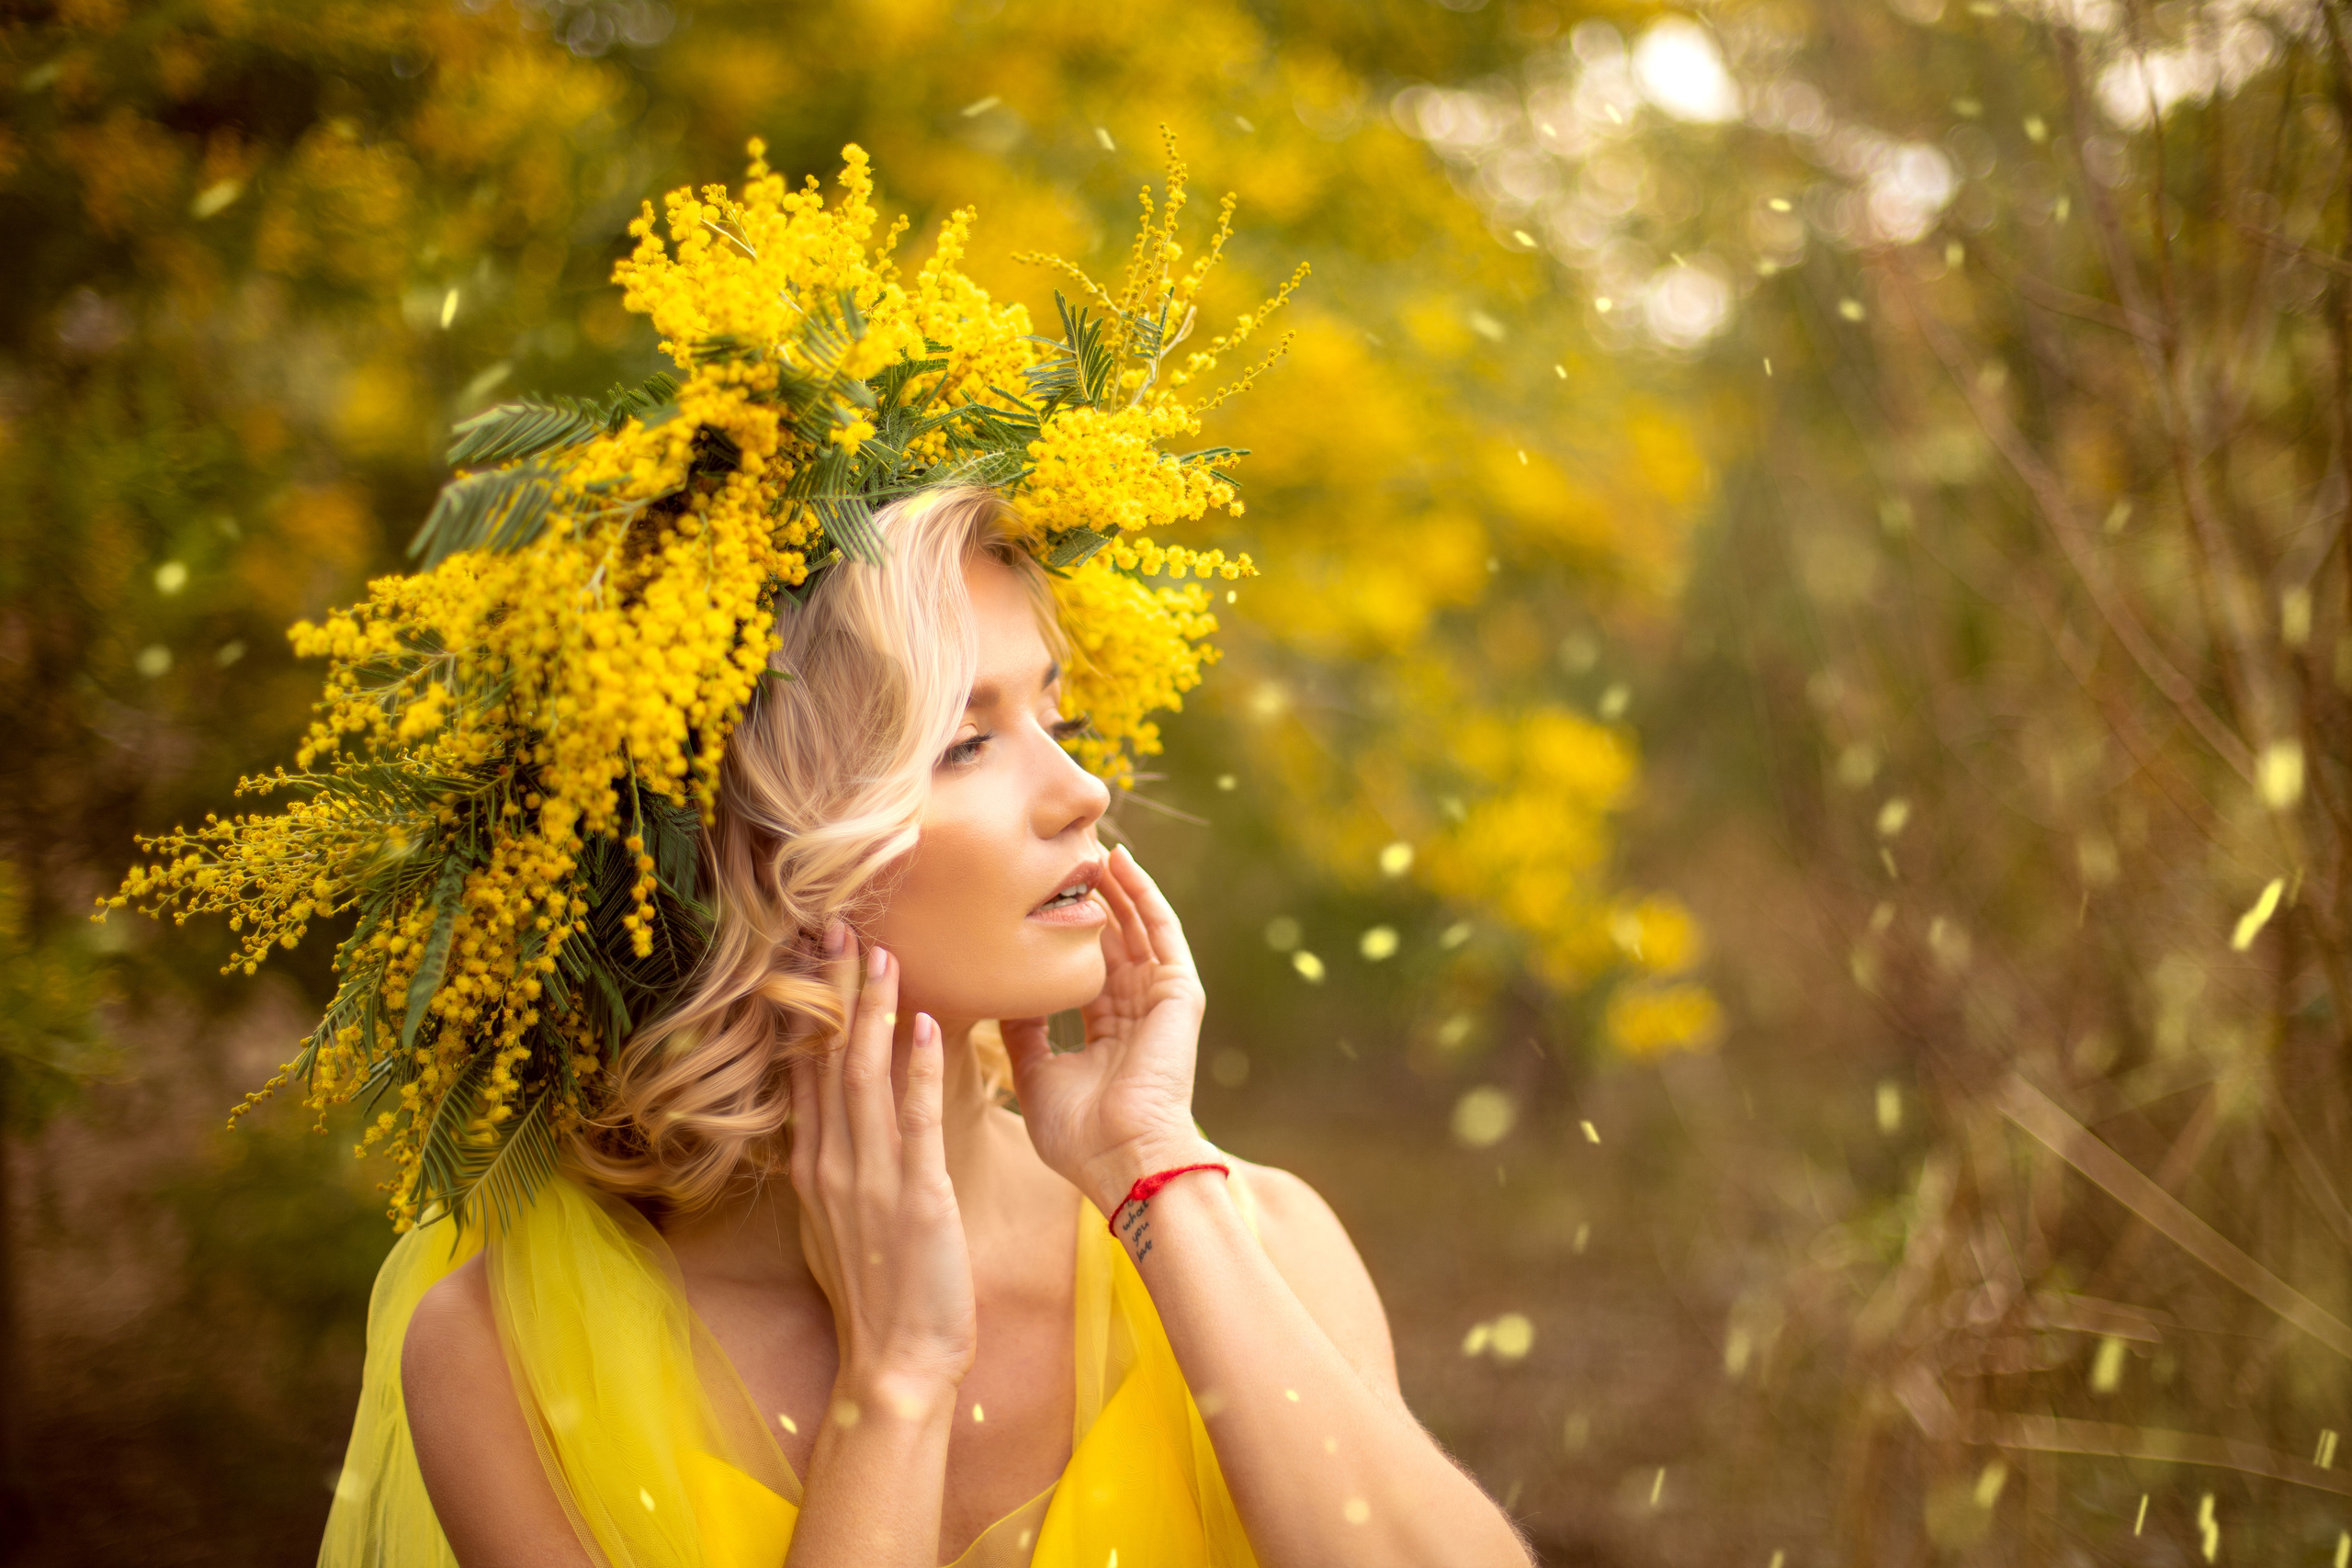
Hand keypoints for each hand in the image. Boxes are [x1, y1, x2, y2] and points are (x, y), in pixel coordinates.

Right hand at [786, 925, 976, 1411]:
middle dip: (831, 987)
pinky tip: (929, 1023)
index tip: (807, 949)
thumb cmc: (880, 1289)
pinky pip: (916, 1120)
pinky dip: (920, 1068)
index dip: (805, 1005)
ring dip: (873, 1010)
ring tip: (882, 951)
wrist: (895, 1361)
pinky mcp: (916, 1196)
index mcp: (814, 1164)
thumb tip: (836, 1113)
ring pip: (864, 1076)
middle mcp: (831, 1163)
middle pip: (825, 1057)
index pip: (803, 1068)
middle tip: (834, 922)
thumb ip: (838, 1160)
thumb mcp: (840, 1216)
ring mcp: (869, 1179)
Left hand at [1003, 844, 1217, 1217]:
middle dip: (1087, 900)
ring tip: (1088, 844)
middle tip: (1058, 856)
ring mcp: (1160, 1000)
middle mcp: (1135, 1011)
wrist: (1124, 1158)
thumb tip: (998, 992)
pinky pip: (1162, 932)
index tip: (1028, 901)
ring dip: (1115, 886)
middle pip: (1112, 941)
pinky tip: (1123, 862)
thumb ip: (1021, 1031)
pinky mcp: (1179, 992)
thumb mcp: (1035, 1075)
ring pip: (1136, 927)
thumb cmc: (1080, 1134)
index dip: (1060, 936)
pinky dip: (1144, 894)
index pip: (1085, 970)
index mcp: (1107, 1033)